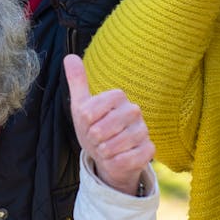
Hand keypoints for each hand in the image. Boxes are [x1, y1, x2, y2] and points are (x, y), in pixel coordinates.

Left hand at [64, 54, 154, 195]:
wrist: (109, 156)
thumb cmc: (95, 128)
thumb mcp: (82, 106)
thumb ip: (77, 81)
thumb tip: (70, 57)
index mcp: (118, 96)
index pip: (89, 111)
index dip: (84, 123)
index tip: (88, 125)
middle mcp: (134, 111)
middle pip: (99, 130)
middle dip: (92, 140)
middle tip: (96, 139)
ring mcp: (143, 130)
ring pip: (112, 146)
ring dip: (103, 152)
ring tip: (105, 149)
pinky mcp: (149, 150)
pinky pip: (126, 160)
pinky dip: (115, 163)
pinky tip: (116, 159)